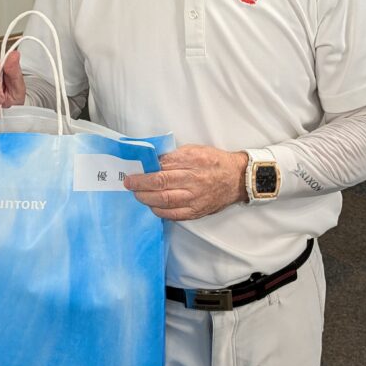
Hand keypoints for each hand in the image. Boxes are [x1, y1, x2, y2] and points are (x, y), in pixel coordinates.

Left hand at [124, 145, 247, 220]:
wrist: (237, 179)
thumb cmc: (215, 162)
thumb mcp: (196, 150)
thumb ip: (175, 156)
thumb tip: (153, 162)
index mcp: (193, 160)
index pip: (163, 165)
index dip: (145, 170)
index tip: (134, 170)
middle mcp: (194, 180)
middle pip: (160, 183)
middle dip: (140, 184)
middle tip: (129, 183)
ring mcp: (195, 198)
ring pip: (164, 200)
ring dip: (146, 198)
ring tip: (137, 194)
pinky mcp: (197, 211)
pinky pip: (173, 214)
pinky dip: (159, 211)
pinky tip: (152, 206)